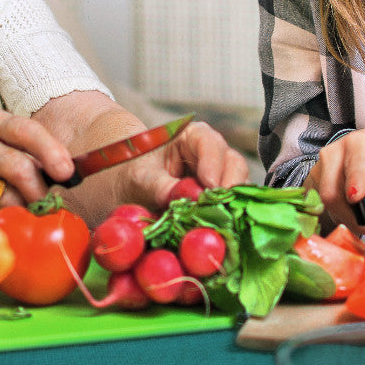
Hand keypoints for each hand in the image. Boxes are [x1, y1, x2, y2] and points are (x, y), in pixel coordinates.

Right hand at [0, 108, 74, 221]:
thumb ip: (23, 153)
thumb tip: (66, 176)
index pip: (27, 130)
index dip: (52, 151)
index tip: (67, 171)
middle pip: (22, 169)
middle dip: (40, 192)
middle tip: (43, 204)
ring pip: (10, 198)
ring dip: (18, 211)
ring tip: (6, 208)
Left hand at [116, 120, 249, 209]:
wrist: (126, 194)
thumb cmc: (133, 176)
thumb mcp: (141, 179)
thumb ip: (163, 187)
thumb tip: (191, 198)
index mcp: (191, 136)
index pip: (209, 142)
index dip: (212, 162)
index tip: (209, 185)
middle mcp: (211, 154)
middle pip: (232, 162)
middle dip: (229, 185)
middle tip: (223, 207)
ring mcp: (219, 178)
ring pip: (238, 185)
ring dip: (232, 204)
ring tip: (222, 220)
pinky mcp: (220, 201)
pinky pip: (233, 206)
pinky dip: (229, 216)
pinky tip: (221, 228)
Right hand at [306, 129, 364, 232]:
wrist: (364, 151)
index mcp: (359, 144)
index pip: (355, 164)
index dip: (355, 180)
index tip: (356, 197)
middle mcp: (334, 152)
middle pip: (334, 190)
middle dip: (350, 215)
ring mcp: (321, 166)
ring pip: (327, 201)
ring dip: (347, 218)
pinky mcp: (315, 180)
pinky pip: (325, 205)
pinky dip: (341, 215)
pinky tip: (353, 215)